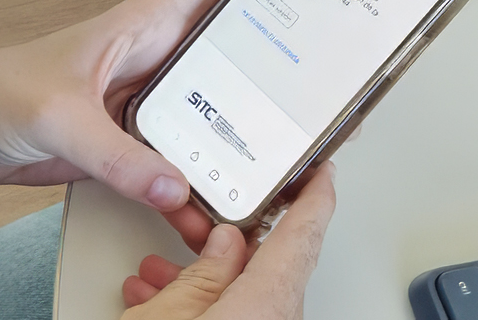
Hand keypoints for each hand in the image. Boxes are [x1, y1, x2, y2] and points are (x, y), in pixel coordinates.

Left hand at [0, 0, 257, 211]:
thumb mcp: (60, 115)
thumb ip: (117, 154)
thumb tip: (174, 185)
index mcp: (142, 27)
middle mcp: (152, 60)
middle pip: (232, 49)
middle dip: (277, 61)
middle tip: (322, 83)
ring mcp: (143, 101)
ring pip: (212, 109)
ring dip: (240, 133)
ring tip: (279, 157)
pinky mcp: (128, 140)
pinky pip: (177, 158)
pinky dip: (195, 182)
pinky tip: (206, 207)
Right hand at [121, 164, 336, 319]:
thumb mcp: (170, 314)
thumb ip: (205, 272)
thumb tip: (228, 243)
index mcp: (265, 306)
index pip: (303, 237)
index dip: (315, 197)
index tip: (322, 171)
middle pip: (266, 270)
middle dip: (226, 244)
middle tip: (200, 218)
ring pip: (241, 299)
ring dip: (201, 280)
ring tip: (156, 269)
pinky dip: (198, 307)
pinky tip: (155, 300)